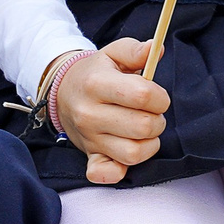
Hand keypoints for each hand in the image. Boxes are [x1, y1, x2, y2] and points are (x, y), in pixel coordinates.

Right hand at [52, 38, 170, 184]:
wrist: (64, 93)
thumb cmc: (96, 73)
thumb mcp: (113, 54)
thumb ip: (135, 50)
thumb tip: (156, 49)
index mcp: (97, 84)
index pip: (143, 95)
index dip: (160, 97)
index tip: (157, 96)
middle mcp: (90, 114)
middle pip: (143, 126)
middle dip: (157, 120)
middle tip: (150, 114)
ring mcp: (89, 138)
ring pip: (133, 153)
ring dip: (149, 143)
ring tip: (143, 131)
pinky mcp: (89, 156)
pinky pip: (105, 174)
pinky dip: (119, 171)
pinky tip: (125, 155)